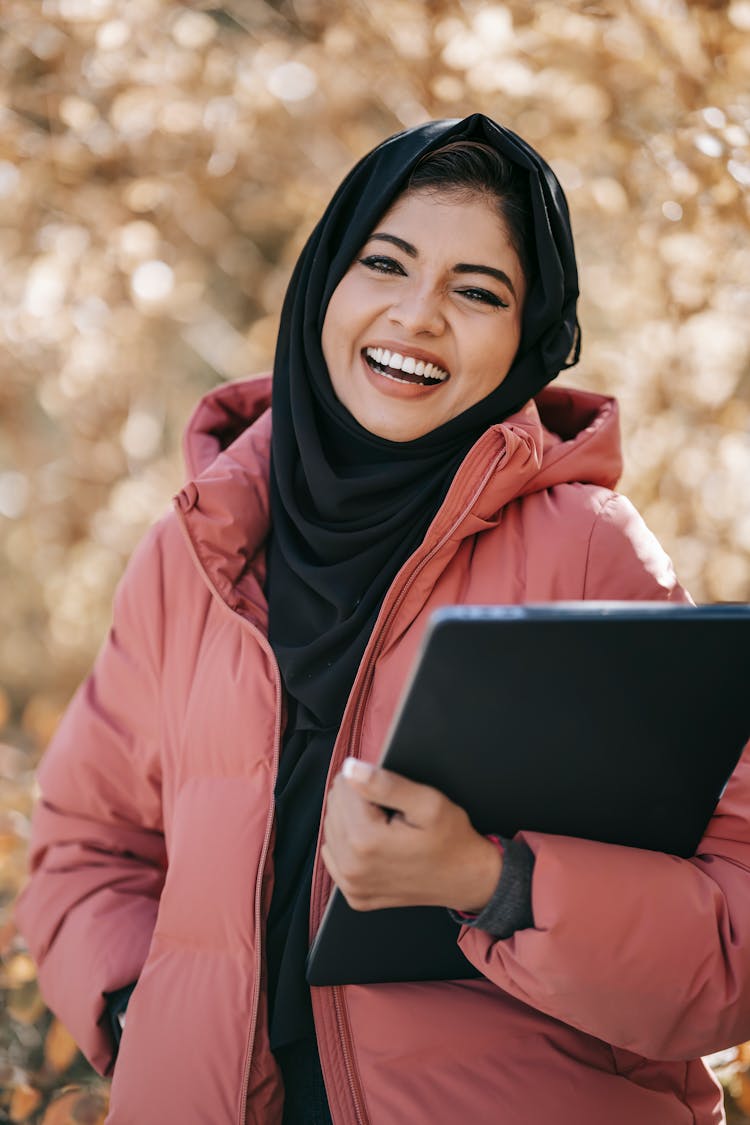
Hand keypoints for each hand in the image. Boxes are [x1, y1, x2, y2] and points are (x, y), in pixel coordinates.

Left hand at [321, 758, 501, 912]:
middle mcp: (352, 867)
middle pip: (334, 807)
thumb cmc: (451, 839)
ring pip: (331, 829)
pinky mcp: (354, 895)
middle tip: (391, 807)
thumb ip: (385, 784)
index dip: (367, 779)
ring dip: (352, 819)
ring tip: (384, 823)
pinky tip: (372, 842)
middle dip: (358, 799)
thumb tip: (350, 769)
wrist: (466, 879)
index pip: (344, 787)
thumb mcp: (428, 802)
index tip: (391, 790)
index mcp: (366, 840)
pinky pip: (333, 855)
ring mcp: (351, 885)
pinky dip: (348, 843)